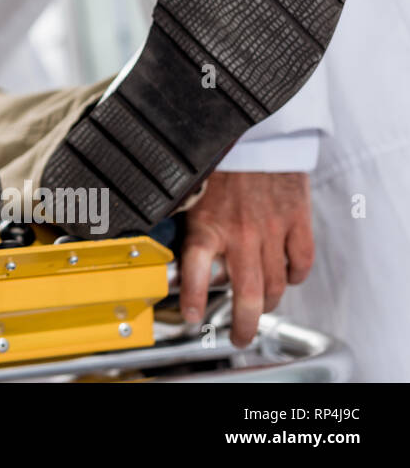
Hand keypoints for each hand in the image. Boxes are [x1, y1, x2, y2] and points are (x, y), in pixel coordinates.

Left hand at [180, 171, 313, 346]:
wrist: (254, 130)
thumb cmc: (217, 157)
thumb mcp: (188, 189)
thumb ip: (183, 220)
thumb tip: (167, 243)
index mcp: (207, 224)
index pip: (196, 273)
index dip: (194, 300)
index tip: (192, 318)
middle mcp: (240, 233)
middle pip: (248, 295)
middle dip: (244, 324)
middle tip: (239, 337)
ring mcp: (271, 229)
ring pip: (276, 283)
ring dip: (269, 303)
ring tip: (260, 310)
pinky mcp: (297, 219)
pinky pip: (301, 261)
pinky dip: (295, 276)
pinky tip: (287, 278)